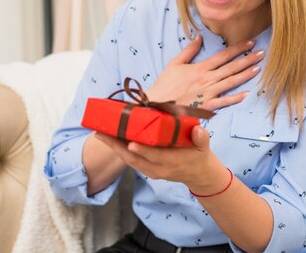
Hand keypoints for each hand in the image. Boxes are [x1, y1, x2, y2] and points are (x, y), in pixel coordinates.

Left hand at [94, 126, 226, 191]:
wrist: (198, 174)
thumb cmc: (199, 156)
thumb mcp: (204, 146)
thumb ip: (201, 138)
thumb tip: (199, 130)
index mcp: (172, 162)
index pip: (154, 156)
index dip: (142, 150)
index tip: (130, 143)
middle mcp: (159, 169)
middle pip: (134, 159)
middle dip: (116, 147)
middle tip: (101, 133)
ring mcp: (151, 171)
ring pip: (129, 161)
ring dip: (114, 148)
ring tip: (101, 133)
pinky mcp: (147, 170)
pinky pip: (131, 161)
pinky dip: (120, 151)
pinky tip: (111, 139)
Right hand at [145, 35, 263, 110]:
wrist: (157, 104)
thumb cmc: (165, 85)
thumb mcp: (175, 63)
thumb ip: (189, 50)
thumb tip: (199, 36)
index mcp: (200, 68)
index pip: (223, 55)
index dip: (238, 48)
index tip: (251, 43)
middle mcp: (207, 79)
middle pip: (231, 67)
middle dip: (248, 59)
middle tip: (263, 53)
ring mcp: (208, 93)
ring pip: (231, 82)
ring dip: (246, 75)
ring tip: (259, 68)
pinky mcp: (206, 106)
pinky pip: (223, 102)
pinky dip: (235, 98)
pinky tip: (247, 94)